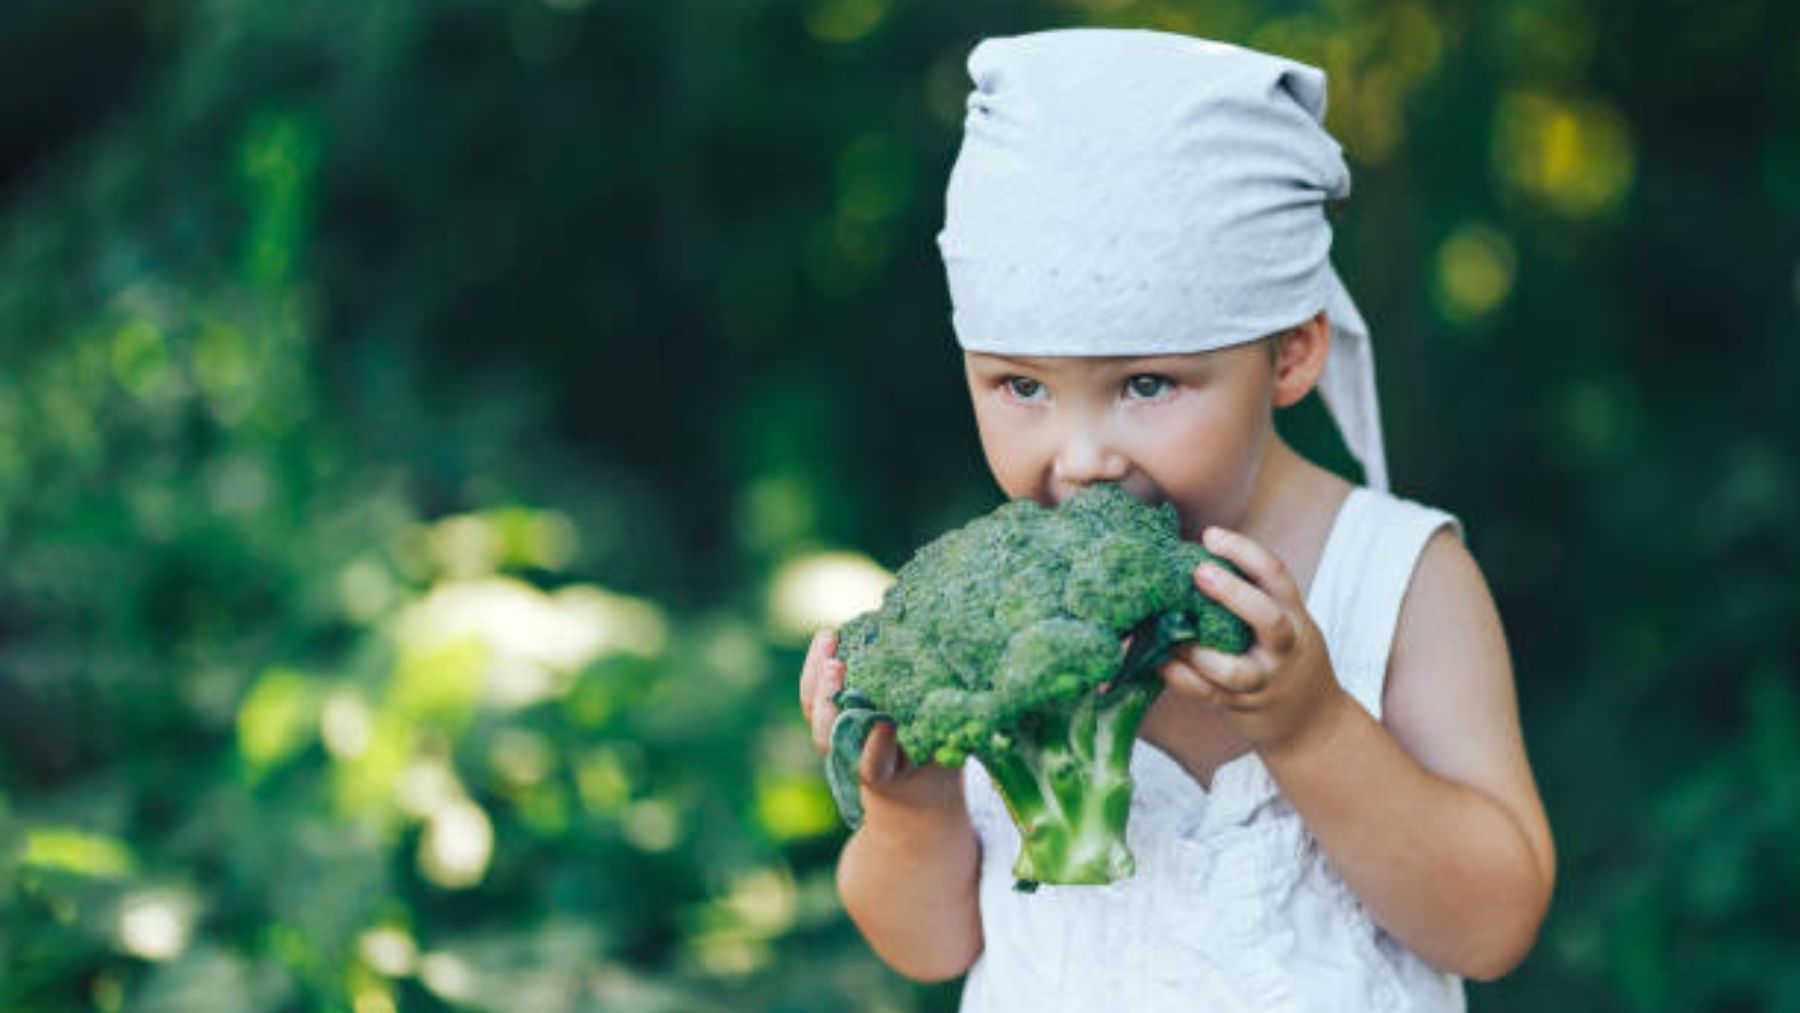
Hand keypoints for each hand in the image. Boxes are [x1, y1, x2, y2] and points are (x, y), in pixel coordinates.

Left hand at [800, 629, 963, 816]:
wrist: (915, 778)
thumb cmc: (939, 755)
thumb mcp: (950, 745)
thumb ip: (950, 730)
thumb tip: (969, 701)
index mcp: (888, 772)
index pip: (874, 764)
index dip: (876, 745)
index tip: (884, 723)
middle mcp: (857, 755)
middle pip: (831, 736)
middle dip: (832, 703)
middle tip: (839, 668)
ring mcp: (841, 735)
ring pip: (817, 713)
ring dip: (819, 676)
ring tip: (829, 640)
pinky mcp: (834, 713)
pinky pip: (814, 693)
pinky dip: (817, 665)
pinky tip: (829, 636)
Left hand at [1157, 526, 1350, 756]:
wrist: (1311, 722)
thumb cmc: (1283, 658)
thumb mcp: (1285, 621)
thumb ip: (1253, 597)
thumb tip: (1188, 561)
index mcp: (1292, 614)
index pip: (1276, 575)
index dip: (1244, 551)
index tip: (1210, 535)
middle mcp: (1283, 647)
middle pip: (1268, 619)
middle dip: (1233, 594)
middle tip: (1197, 572)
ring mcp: (1263, 680)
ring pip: (1235, 671)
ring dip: (1198, 653)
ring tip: (1170, 632)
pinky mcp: (1240, 706)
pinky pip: (1207, 694)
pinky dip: (1180, 677)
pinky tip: (1156, 660)